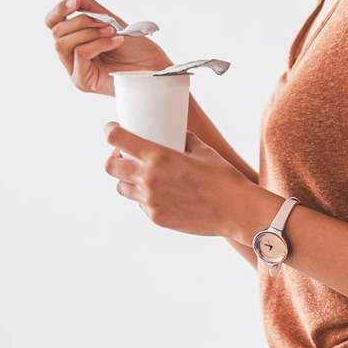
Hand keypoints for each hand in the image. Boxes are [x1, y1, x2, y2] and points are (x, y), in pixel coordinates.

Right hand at [45, 0, 173, 95]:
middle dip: (81, 21)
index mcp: (75, 40)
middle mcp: (71, 56)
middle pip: (56, 32)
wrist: (155, 67)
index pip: (52, 23)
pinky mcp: (82, 81)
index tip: (76, 2)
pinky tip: (116, 42)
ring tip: (111, 32)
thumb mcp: (110, 20)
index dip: (59, 10)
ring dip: (89, 32)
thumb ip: (87, 6)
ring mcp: (75, 70)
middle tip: (105, 22)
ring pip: (62, 44)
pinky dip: (98, 43)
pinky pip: (80, 54)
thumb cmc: (136, 47)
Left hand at [104, 121, 255, 237]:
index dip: (111, 132)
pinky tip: (162, 193)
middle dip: (114, 158)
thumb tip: (177, 136)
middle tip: (124, 155)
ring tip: (142, 176)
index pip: (118, 139)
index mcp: (158, 157)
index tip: (111, 130)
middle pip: (111, 167)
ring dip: (128, 180)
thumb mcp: (203, 151)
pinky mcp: (157, 217)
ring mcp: (150, 201)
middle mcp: (149, 179)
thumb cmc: (224, 178)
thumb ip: (184, 141)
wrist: (236, 211)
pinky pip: (142, 204)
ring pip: (123, 188)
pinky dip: (146, 197)